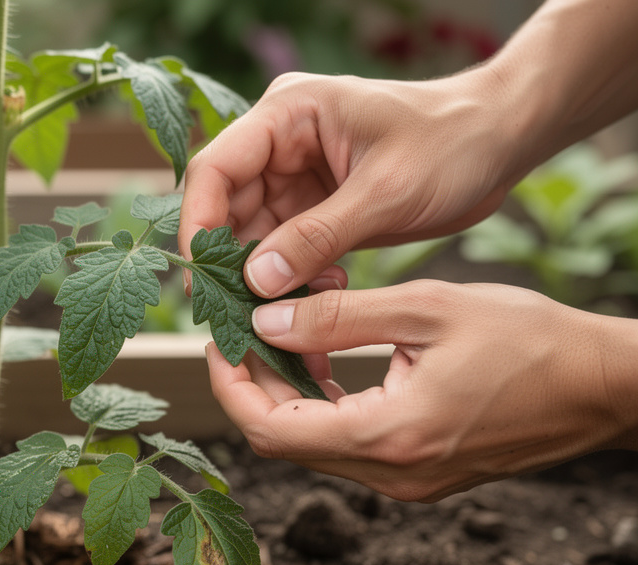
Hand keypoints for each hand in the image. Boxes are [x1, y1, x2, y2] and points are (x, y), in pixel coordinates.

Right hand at [180, 71, 524, 297]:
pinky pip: (284, 248)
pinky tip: (318, 296)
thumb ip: (316, 237)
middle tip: (238, 313)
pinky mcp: (315, 206)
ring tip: (283, 313)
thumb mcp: (385, 193)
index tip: (202, 275)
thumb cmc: (454, 144)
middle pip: (225, 206)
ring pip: (251, 234)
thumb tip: (256, 282)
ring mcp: (296, 175)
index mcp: (287, 113)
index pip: (215, 168)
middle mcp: (281, 142)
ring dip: (263, 277)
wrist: (503, 140)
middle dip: (231, 261)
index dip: (199, 222)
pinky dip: (292, 278)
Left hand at [208, 280, 637, 500]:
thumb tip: (264, 323)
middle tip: (240, 332)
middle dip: (251, 387)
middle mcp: (391, 475)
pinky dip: (324, 407)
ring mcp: (407, 483)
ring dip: (286, 397)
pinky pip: (349, 447)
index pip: (271, 429)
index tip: (217, 342)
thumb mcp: (427, 309)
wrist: (606, 387)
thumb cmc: (530, 340)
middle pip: (285, 442)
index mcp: (389, 437)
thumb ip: (338, 318)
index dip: (230, 386)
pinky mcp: (421, 475)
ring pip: (315, 446)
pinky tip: (324, 361)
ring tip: (278, 337)